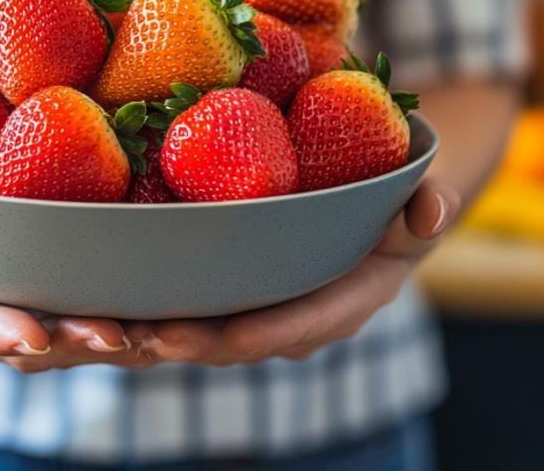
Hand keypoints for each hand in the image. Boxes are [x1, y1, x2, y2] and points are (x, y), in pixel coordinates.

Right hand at [0, 175, 152, 372]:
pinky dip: (117, 326)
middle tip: (117, 336)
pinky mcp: (28, 312)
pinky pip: (71, 327)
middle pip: (15, 343)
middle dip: (67, 342)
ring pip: (52, 346)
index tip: (32, 336)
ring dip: (101, 343)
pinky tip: (164, 319)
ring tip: (154, 334)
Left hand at [121, 179, 460, 364]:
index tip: (223, 335)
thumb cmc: (399, 203)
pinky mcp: (233, 301)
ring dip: (163, 337)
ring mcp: (263, 314)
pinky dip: (154, 315)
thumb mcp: (421, 199)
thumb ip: (429, 205)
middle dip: (194, 344)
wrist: (383, 217)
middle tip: (145, 336)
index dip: (262, 334)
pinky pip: (192, 315)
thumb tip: (434, 209)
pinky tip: (108, 307)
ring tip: (113, 331)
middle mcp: (298, 320)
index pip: (299, 324)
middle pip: (238, 343)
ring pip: (207, 338)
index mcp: (345, 301)